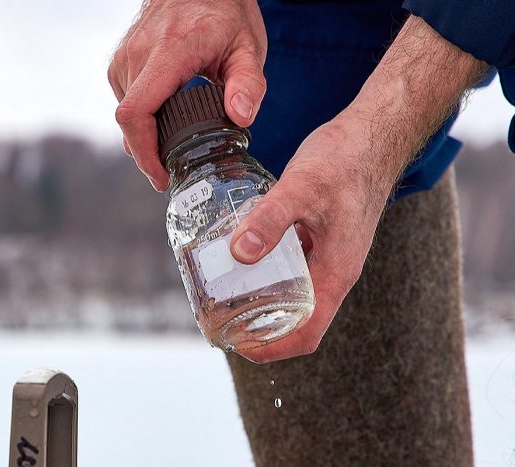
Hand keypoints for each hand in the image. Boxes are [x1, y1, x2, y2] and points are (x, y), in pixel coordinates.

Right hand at [108, 0, 266, 190]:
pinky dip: (143, 120)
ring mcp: (123, 59)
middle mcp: (136, 57)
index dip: (144, 153)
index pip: (136, 114)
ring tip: (175, 145)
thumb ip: (249, 83)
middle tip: (176, 171)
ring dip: (147, 137)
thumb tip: (241, 117)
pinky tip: (166, 122)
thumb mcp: (248, 46)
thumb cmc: (224, 12)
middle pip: (131, 123)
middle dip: (150, 154)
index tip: (161, 176)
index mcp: (167, 54)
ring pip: (127, 116)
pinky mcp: (119, 63)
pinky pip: (126, 103)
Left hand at [229, 110, 393, 362]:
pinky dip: (268, 274)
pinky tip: (240, 259)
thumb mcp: (302, 187)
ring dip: (263, 304)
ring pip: (295, 295)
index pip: (307, 333)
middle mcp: (334, 271)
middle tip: (220, 323)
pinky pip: (293, 269)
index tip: (237, 346)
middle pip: (298, 321)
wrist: (371, 134)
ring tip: (224, 298)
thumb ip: (271, 218)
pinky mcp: (320, 239)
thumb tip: (240, 253)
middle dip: (260, 331)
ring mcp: (328, 256)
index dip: (272, 349)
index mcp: (336, 272)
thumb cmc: (344, 159)